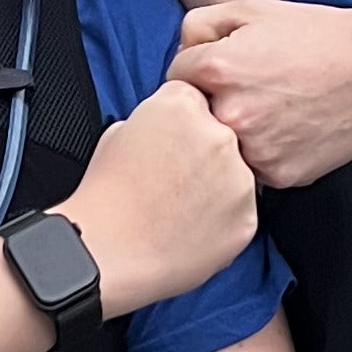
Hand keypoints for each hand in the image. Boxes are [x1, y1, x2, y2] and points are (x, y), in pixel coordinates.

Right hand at [59, 78, 257, 313]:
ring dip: (217, 185)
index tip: (170, 143)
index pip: (195, 99)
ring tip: (179, 208)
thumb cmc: (105, 197)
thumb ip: (155, 120)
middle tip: (174, 179)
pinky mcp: (247, 218)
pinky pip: (240, 212)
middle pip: (221, 134)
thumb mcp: (118, 132)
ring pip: (236, 174)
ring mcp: (239, 179)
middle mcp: (219, 136)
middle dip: (202, 152)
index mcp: (183, 106)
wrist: (106, 252)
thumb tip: (169, 128)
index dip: (180, 124)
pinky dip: (222, 220)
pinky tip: (190, 228)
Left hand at [169, 0, 351, 190]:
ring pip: (223, 150)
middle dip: (212, 106)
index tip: (225, 70)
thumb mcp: (251, 10)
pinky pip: (254, 170)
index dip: (198, 72)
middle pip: (194, 120)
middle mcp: (231, 115)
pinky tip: (289, 130)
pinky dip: (265, 154)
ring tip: (272, 110)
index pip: (175, 80)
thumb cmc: (317, 35)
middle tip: (250, 91)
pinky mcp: (282, 175)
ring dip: (235, 136)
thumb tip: (180, 55)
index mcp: (217, 71)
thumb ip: (198, 26)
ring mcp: (257, 151)